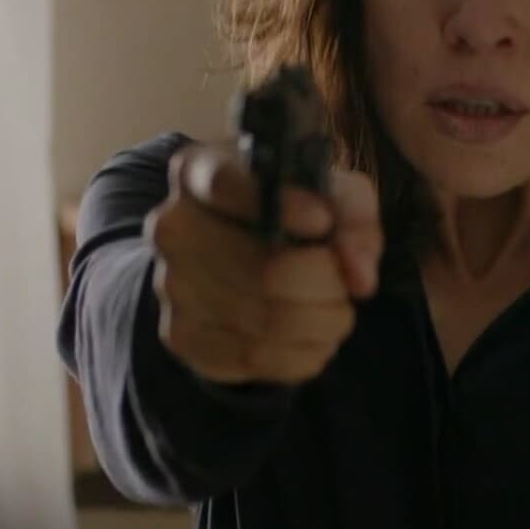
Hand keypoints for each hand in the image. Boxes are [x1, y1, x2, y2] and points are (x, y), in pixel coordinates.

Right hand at [143, 141, 382, 384]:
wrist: (239, 254)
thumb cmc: (293, 212)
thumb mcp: (331, 192)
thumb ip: (354, 218)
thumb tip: (359, 277)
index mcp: (197, 170)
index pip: (228, 184)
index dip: (285, 207)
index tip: (323, 222)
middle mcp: (173, 225)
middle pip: (266, 271)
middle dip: (326, 285)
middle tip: (345, 285)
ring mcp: (170, 283)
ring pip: (267, 322)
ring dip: (322, 323)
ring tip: (335, 311)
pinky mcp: (180, 334)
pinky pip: (255, 358)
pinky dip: (302, 354)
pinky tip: (312, 337)